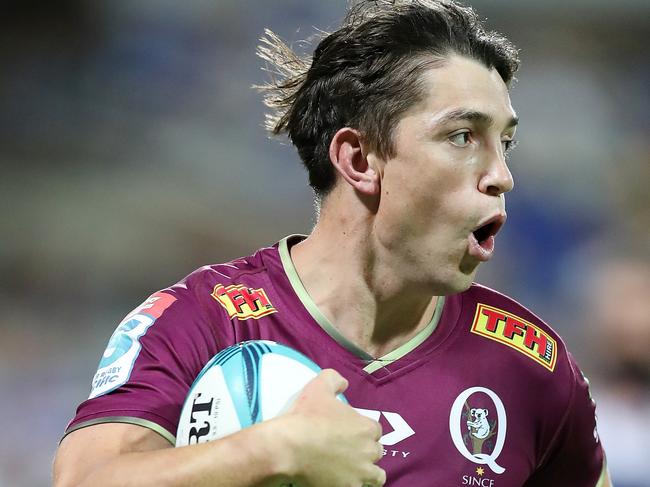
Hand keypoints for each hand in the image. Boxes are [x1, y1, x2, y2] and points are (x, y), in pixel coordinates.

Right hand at [275, 369, 385, 486]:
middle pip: (376, 452)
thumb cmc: (306, 416)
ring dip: (368, 472)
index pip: (375, 430)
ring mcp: (360, 473)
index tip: (349, 432)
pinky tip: (341, 481)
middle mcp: (369, 451)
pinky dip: (353, 485)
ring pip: (376, 476)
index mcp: (366, 427)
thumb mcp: (319, 386)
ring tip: (352, 470)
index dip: (363, 430)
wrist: (289, 447)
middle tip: (347, 450)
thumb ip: (335, 379)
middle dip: (365, 450)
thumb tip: (343, 383)